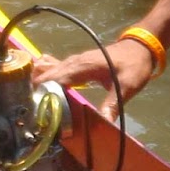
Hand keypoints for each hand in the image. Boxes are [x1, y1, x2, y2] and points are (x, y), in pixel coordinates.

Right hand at [33, 38, 157, 119]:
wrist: (140, 47)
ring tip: (30, 102)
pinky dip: (45, 77)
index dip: (43, 92)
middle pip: (47, 75)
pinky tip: (39, 87)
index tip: (34, 108)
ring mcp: (73, 61)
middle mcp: (73, 63)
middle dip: (36, 90)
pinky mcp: (75, 63)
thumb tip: (104, 123)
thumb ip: (112, 104)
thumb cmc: (133, 65)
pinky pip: (54, 68)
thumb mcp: (127, 86)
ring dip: (39, 84)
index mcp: (83, 67)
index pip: (55, 79)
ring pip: (48, 71)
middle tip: (29, 111)